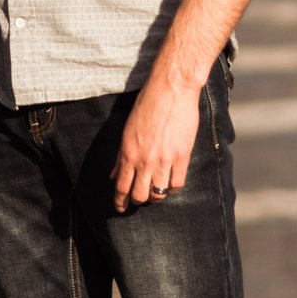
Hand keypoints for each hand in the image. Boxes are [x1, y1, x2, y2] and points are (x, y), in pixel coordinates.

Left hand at [112, 73, 201, 212]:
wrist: (171, 90)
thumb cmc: (147, 105)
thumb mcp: (127, 130)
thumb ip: (121, 155)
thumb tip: (113, 174)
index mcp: (128, 153)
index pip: (121, 186)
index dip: (120, 201)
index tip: (121, 207)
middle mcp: (145, 160)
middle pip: (139, 196)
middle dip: (137, 201)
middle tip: (138, 199)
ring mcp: (164, 160)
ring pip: (158, 194)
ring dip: (155, 196)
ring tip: (155, 191)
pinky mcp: (182, 156)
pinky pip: (177, 184)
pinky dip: (173, 187)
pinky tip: (170, 182)